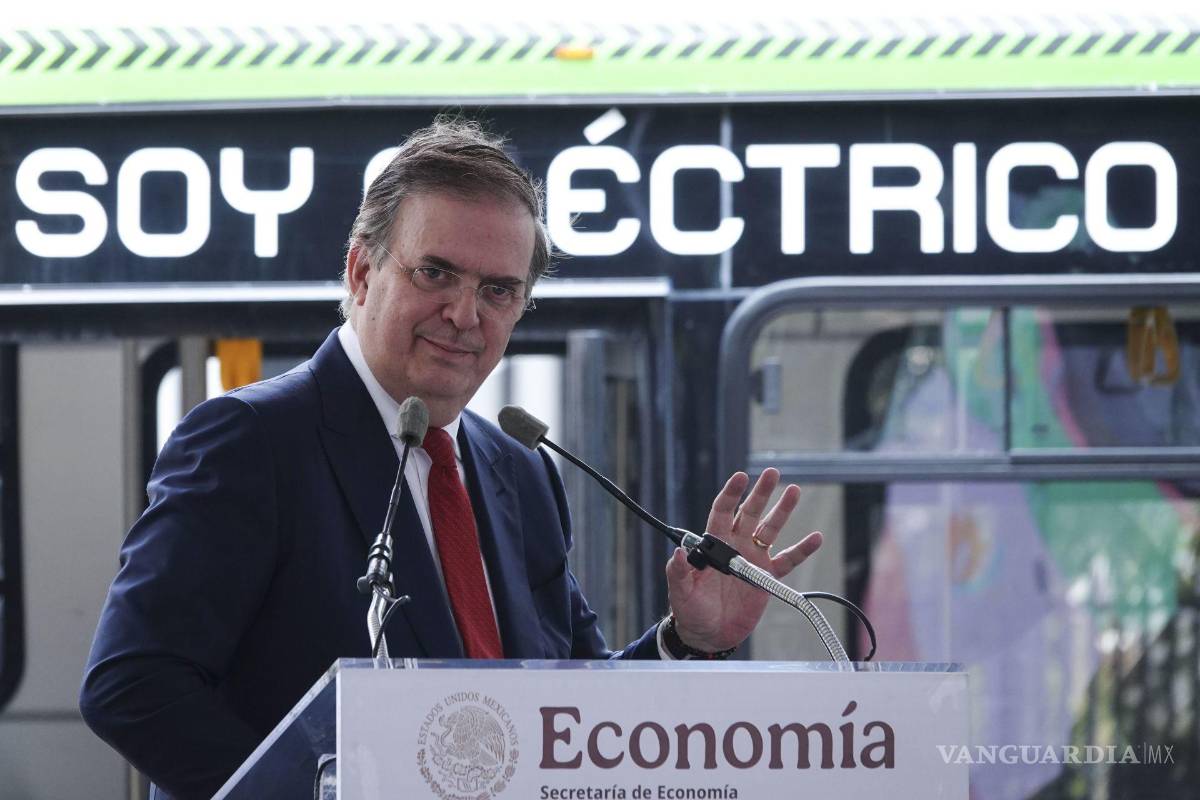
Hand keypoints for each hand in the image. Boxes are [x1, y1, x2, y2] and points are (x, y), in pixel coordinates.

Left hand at [665, 468, 820, 652]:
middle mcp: (735, 547)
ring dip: (782, 511)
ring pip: (770, 530)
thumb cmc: (690, 610)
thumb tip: (679, 551)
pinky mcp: (766, 578)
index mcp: (713, 545)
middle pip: (750, 513)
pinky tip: (816, 538)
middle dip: (760, 493)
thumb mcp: (680, 591)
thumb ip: (678, 571)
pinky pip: (787, 561)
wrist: (708, 634)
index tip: (740, 477)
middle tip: (772, 472)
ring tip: (794, 490)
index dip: (731, 494)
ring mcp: (752, 560)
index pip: (722, 513)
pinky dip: (802, 550)